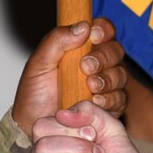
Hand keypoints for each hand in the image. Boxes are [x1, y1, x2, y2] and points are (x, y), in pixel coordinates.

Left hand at [12, 19, 127, 130]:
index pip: (103, 30)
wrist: (33, 126)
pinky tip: (95, 102)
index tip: (93, 36)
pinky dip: (109, 100)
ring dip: (107, 79)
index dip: (103, 30)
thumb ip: (56, 41)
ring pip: (120, 75)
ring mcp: (106, 86)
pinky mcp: (110, 107)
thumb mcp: (39, 64)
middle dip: (103, 57)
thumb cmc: (35, 93)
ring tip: (90, 86)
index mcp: (81, 47)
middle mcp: (97, 64)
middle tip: (85, 66)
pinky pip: (120, 100)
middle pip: (115, 51)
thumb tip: (83, 26)